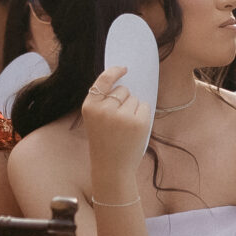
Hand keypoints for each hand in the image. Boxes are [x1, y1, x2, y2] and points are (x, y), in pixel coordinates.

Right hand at [80, 65, 152, 194]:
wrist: (111, 166)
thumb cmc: (105, 142)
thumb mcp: (96, 119)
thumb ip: (104, 102)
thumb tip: (125, 83)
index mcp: (89, 107)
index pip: (103, 81)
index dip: (114, 72)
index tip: (123, 68)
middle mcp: (104, 109)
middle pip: (123, 90)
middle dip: (124, 100)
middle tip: (117, 121)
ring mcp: (122, 115)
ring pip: (135, 99)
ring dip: (133, 109)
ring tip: (124, 128)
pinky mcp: (138, 122)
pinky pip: (145, 107)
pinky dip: (143, 115)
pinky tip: (134, 130)